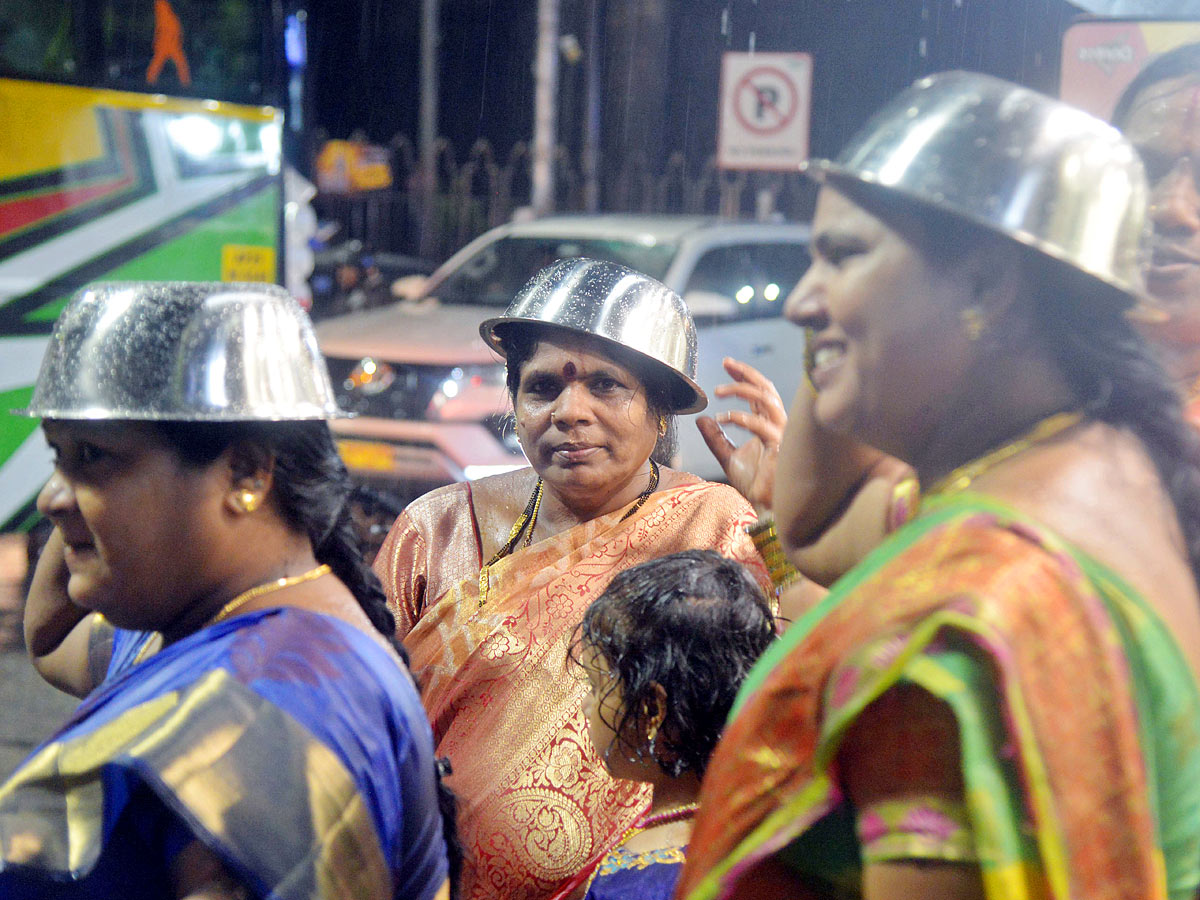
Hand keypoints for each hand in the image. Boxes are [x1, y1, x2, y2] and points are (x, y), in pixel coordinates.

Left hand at [696, 358, 786, 512]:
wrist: (764, 507)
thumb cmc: (754, 484)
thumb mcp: (727, 456)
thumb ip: (715, 438)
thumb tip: (701, 419)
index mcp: (767, 424)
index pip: (759, 392)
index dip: (745, 376)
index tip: (727, 365)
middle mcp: (777, 425)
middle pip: (767, 389)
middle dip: (747, 373)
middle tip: (727, 364)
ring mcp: (781, 434)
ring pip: (767, 400)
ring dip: (743, 391)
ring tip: (718, 391)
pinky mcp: (780, 447)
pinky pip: (762, 425)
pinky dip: (740, 418)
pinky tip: (721, 419)